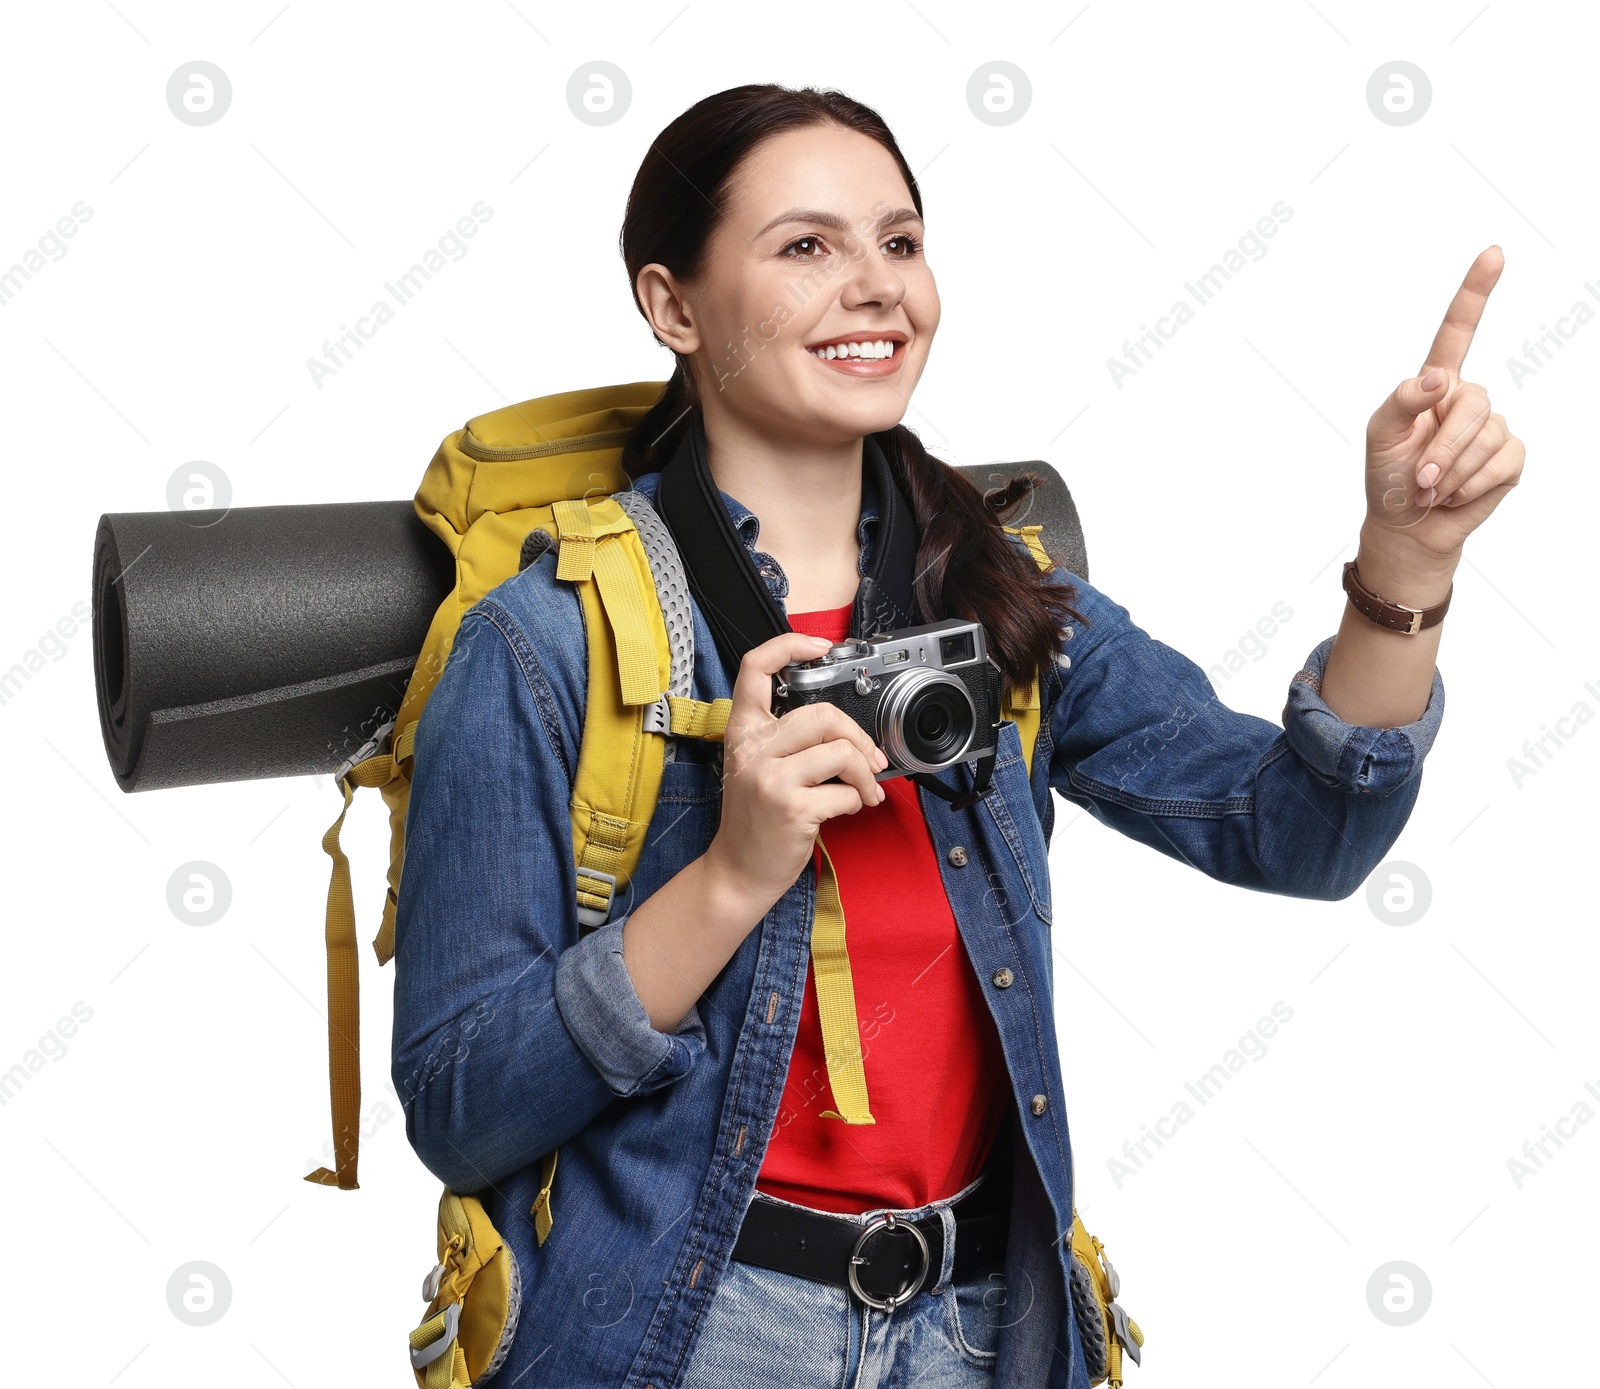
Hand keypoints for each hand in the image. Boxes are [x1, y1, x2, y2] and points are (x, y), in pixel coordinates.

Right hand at [701, 631, 887, 918]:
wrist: (738, 872)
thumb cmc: (755, 820)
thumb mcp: (756, 768)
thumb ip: (787, 740)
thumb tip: (846, 730)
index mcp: (743, 732)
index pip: (754, 668)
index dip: (789, 646)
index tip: (819, 647)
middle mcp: (752, 750)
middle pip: (822, 714)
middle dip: (858, 737)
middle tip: (869, 759)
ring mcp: (770, 778)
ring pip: (840, 751)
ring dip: (864, 773)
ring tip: (864, 790)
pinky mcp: (792, 808)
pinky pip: (845, 792)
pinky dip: (856, 801)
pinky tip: (845, 809)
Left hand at [1363, 245, 1525, 568]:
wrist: (1408, 525)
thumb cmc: (1388, 475)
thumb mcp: (1379, 435)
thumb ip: (1401, 400)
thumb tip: (1438, 377)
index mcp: (1435, 384)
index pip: (1458, 331)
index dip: (1476, 292)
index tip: (1493, 253)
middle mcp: (1467, 398)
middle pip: (1474, 403)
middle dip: (1442, 447)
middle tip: (1420, 477)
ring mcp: (1493, 426)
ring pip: (1485, 438)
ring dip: (1451, 472)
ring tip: (1433, 487)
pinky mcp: (1510, 457)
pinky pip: (1501, 462)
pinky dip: (1471, 485)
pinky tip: (1455, 493)